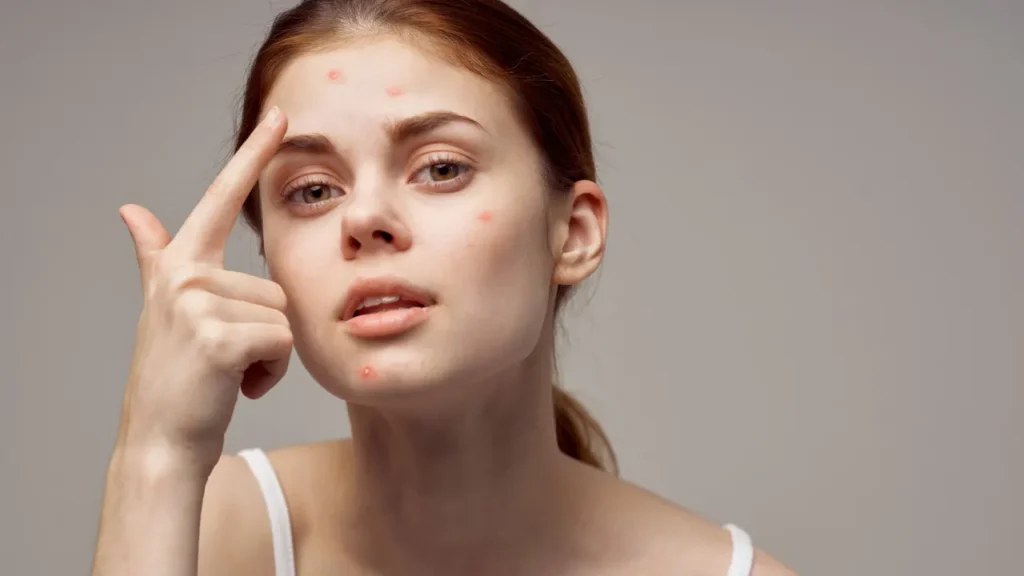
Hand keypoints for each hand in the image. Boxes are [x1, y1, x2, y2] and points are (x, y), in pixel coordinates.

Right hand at [115, 107, 290, 474]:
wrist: (161, 440)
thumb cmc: (176, 376)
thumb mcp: (164, 309)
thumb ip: (154, 255)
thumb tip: (130, 209)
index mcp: (180, 264)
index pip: (222, 198)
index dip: (254, 155)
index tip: (282, 115)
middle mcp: (184, 274)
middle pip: (276, 286)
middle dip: (266, 332)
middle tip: (226, 358)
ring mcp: (197, 303)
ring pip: (283, 315)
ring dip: (270, 355)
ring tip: (228, 372)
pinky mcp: (218, 336)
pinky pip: (282, 342)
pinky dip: (271, 374)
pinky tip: (236, 385)